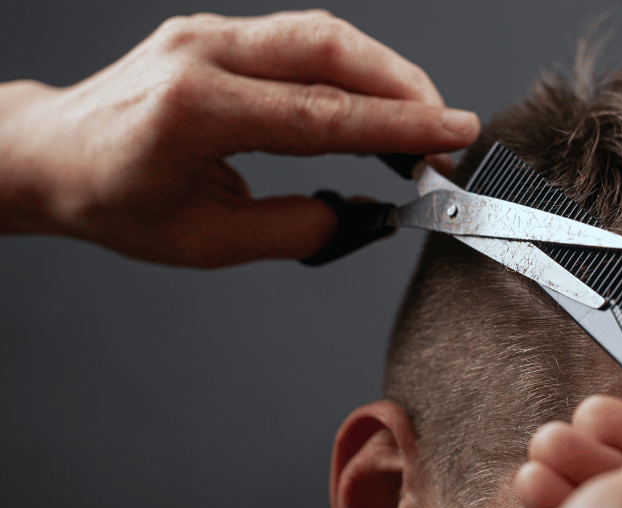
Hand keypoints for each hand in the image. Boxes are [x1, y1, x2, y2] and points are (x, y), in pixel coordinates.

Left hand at [0, 10, 478, 266]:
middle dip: (405, 88)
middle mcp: (204, 54)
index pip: (323, 114)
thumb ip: (291, 228)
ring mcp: (211, 34)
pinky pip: (302, 40)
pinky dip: (352, 69)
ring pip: (323, 34)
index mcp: (196, 110)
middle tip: (449, 132)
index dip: (399, 127)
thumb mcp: (203, 241)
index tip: (451, 138)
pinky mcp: (220, 34)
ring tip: (422, 120)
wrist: (53, 154)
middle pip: (332, 49)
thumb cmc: (113, 199)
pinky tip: (374, 101)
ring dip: (385, 73)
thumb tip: (359, 213)